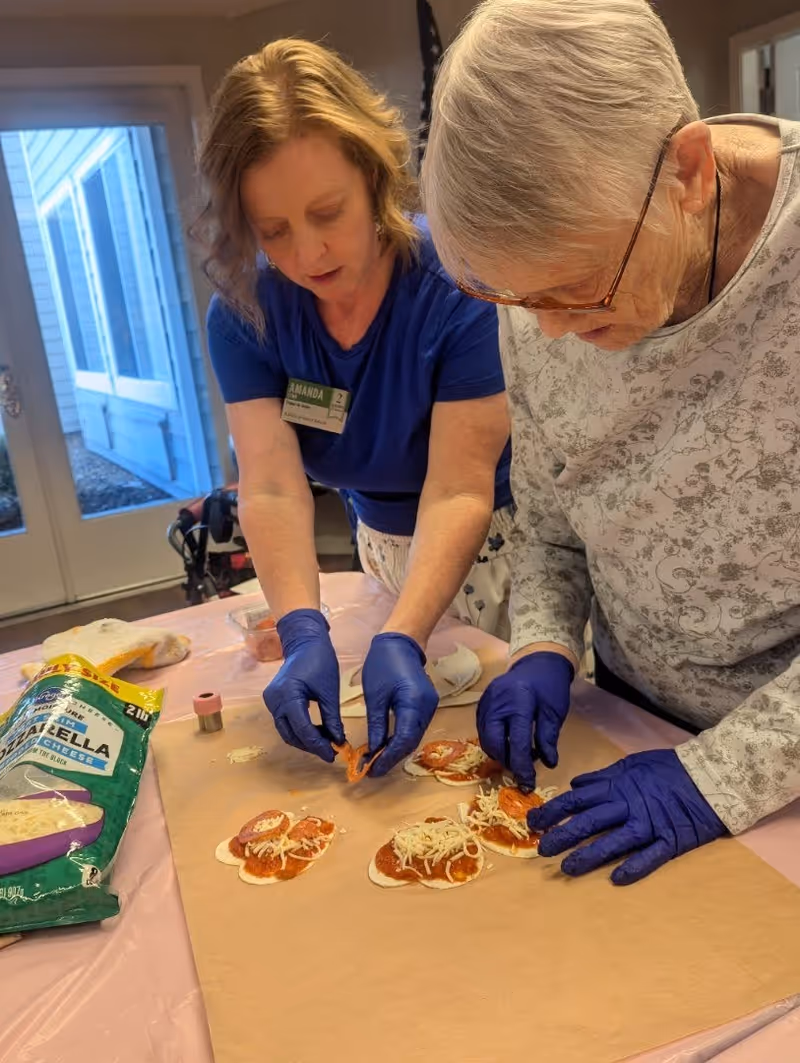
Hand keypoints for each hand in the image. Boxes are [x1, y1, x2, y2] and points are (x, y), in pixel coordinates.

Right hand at [263, 609, 344, 761]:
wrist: (305, 642)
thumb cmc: (319, 661)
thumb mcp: (330, 691)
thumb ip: (332, 718)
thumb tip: (338, 741)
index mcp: (287, 695)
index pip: (302, 729)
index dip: (318, 745)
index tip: (333, 755)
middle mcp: (274, 700)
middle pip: (291, 734)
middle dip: (311, 745)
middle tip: (331, 752)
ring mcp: (271, 701)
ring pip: (286, 731)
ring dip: (305, 740)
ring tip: (326, 743)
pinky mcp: (273, 701)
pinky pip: (285, 722)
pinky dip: (300, 730)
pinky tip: (317, 732)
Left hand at [362, 633, 438, 776]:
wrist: (401, 642)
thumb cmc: (383, 663)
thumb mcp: (374, 696)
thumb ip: (376, 725)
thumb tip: (373, 751)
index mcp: (414, 703)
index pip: (404, 740)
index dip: (388, 758)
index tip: (372, 770)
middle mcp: (427, 708)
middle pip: (411, 741)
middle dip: (392, 757)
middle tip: (371, 770)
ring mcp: (430, 707)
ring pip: (414, 737)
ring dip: (396, 750)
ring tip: (376, 760)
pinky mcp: (427, 705)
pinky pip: (415, 728)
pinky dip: (401, 739)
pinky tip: (387, 745)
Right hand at [477, 652, 573, 791]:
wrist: (537, 663)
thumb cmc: (549, 686)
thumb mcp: (554, 712)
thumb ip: (548, 737)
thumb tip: (548, 764)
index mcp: (519, 701)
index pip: (517, 741)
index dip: (522, 765)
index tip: (528, 783)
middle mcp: (497, 701)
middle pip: (494, 741)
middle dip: (506, 761)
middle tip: (521, 771)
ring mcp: (486, 701)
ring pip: (485, 737)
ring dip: (500, 752)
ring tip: (518, 754)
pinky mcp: (481, 703)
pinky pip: (482, 729)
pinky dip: (494, 741)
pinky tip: (509, 742)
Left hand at [529, 749, 728, 884]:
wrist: (711, 776)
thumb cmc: (668, 769)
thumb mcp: (631, 764)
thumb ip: (602, 777)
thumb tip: (575, 784)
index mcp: (617, 786)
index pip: (576, 800)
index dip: (553, 812)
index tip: (533, 822)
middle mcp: (628, 806)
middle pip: (589, 822)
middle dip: (563, 836)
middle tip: (542, 849)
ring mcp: (649, 824)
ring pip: (614, 842)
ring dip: (589, 856)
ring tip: (568, 869)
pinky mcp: (670, 840)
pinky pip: (650, 857)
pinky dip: (634, 867)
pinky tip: (616, 879)